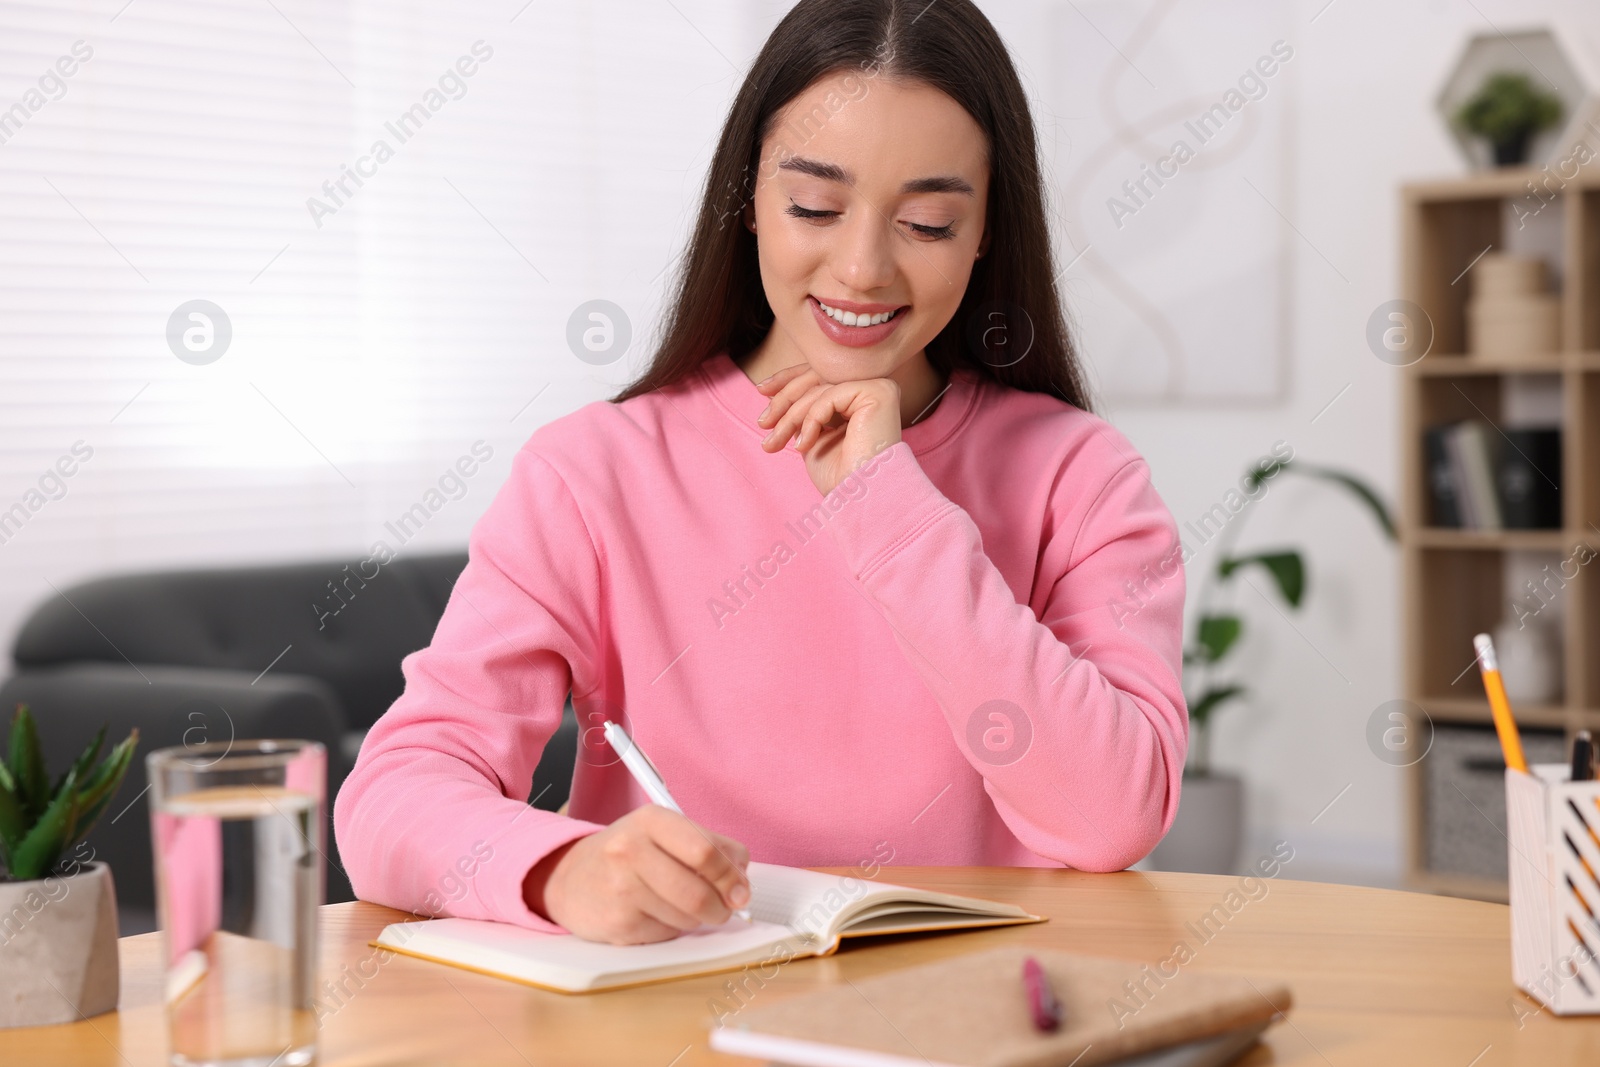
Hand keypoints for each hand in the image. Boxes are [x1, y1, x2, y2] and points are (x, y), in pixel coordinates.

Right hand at [522, 805, 751, 943]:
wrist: (570, 879)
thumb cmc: (627, 855)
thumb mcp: (664, 833)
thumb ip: (709, 846)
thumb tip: (742, 878)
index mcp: (651, 819)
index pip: (705, 851)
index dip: (730, 876)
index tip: (741, 890)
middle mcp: (631, 849)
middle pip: (698, 892)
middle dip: (721, 907)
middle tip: (724, 908)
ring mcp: (621, 888)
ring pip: (687, 918)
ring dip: (698, 920)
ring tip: (684, 907)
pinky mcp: (618, 924)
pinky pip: (667, 935)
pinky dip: (673, 930)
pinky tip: (657, 915)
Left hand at [755, 363, 900, 495]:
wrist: (860, 499)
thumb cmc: (840, 477)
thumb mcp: (810, 436)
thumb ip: (800, 412)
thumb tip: (774, 390)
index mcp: (860, 397)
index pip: (820, 376)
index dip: (788, 380)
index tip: (761, 390)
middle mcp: (873, 387)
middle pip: (818, 378)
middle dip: (784, 400)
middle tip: (763, 423)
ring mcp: (878, 387)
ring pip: (821, 388)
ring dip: (791, 416)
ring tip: (776, 442)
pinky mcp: (879, 392)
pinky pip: (830, 395)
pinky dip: (811, 419)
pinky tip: (803, 446)